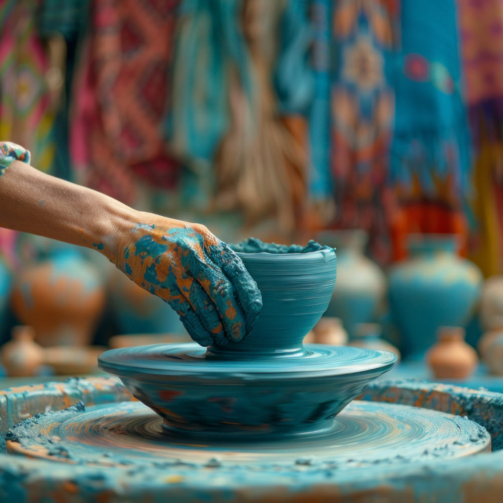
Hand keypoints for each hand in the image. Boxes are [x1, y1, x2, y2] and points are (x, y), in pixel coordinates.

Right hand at [108, 213, 262, 346]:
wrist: (122, 229)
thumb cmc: (161, 234)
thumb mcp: (191, 235)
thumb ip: (210, 254)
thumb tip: (233, 281)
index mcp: (206, 238)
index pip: (235, 268)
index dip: (248, 291)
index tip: (255, 309)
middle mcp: (193, 253)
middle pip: (222, 290)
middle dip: (235, 315)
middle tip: (242, 333)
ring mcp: (176, 270)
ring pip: (204, 304)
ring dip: (218, 326)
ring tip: (226, 340)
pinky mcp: (161, 285)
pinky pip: (184, 311)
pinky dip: (197, 327)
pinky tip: (206, 338)